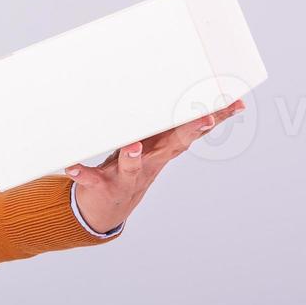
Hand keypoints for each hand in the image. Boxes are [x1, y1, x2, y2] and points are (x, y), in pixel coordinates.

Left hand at [67, 98, 246, 233]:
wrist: (107, 208)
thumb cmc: (132, 163)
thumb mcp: (152, 143)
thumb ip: (167, 122)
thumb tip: (186, 97)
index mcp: (162, 148)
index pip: (192, 130)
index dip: (215, 117)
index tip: (235, 103)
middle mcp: (150, 161)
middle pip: (173, 146)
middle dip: (189, 131)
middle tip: (205, 118)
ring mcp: (127, 175)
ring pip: (133, 165)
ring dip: (134, 156)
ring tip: (133, 146)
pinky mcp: (102, 184)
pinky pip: (90, 178)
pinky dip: (81, 172)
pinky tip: (71, 166)